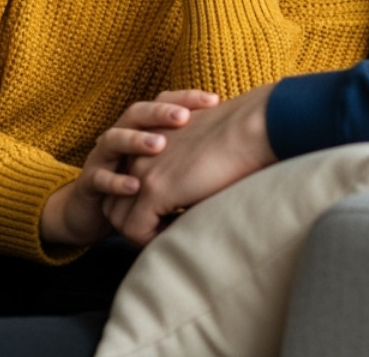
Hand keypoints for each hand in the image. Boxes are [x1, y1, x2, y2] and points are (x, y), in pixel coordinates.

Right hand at [41, 90, 219, 247]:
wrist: (96, 211)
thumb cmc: (143, 183)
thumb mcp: (169, 166)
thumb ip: (194, 154)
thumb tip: (235, 146)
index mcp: (141, 126)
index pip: (164, 102)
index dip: (187, 98)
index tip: (215, 100)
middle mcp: (121, 134)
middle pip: (138, 112)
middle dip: (160, 113)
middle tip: (184, 117)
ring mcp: (103, 157)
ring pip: (115, 139)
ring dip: (136, 140)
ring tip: (160, 145)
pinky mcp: (89, 182)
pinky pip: (99, 178)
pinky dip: (116, 181)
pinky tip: (135, 186)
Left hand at [103, 83, 276, 245]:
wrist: (253, 127)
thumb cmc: (243, 137)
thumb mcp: (205, 147)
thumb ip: (187, 165)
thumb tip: (194, 190)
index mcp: (151, 140)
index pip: (126, 181)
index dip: (142, 204)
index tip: (171, 214)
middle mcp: (140, 154)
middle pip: (115, 200)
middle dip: (133, 222)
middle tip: (165, 230)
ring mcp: (144, 171)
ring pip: (119, 218)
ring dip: (141, 233)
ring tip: (171, 236)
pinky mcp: (155, 189)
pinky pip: (135, 229)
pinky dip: (151, 241)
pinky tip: (178, 235)